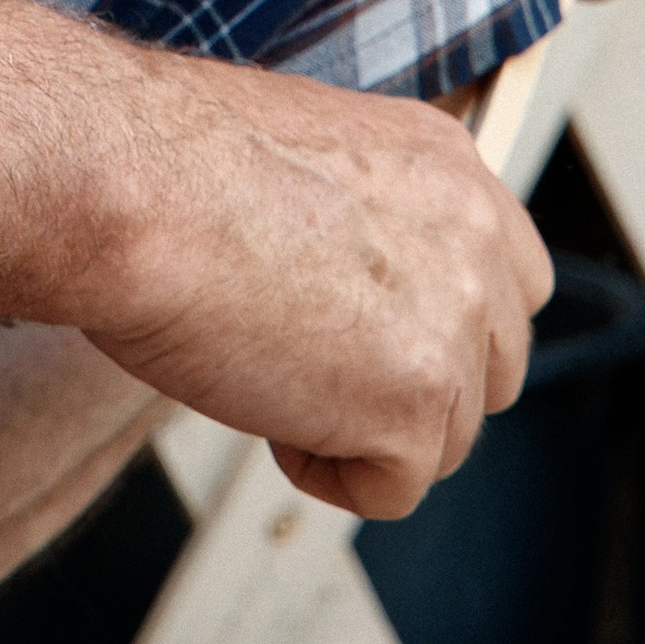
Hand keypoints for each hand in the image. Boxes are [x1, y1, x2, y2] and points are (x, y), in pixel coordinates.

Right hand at [81, 48, 553, 518]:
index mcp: (447, 165)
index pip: (512, 276)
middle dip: (415, 387)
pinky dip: (325, 472)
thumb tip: (355, 278)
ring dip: (361, 429)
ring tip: (266, 372)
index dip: (445, 322)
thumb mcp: (303, 155)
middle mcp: (472, 238)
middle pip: (494, 367)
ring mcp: (454, 324)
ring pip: (445, 437)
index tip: (374, 334)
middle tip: (313, 366)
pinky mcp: (417, 406)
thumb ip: (366, 214)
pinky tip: (265, 410)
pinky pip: (391, 488)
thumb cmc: (169, 167)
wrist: (132, 190)